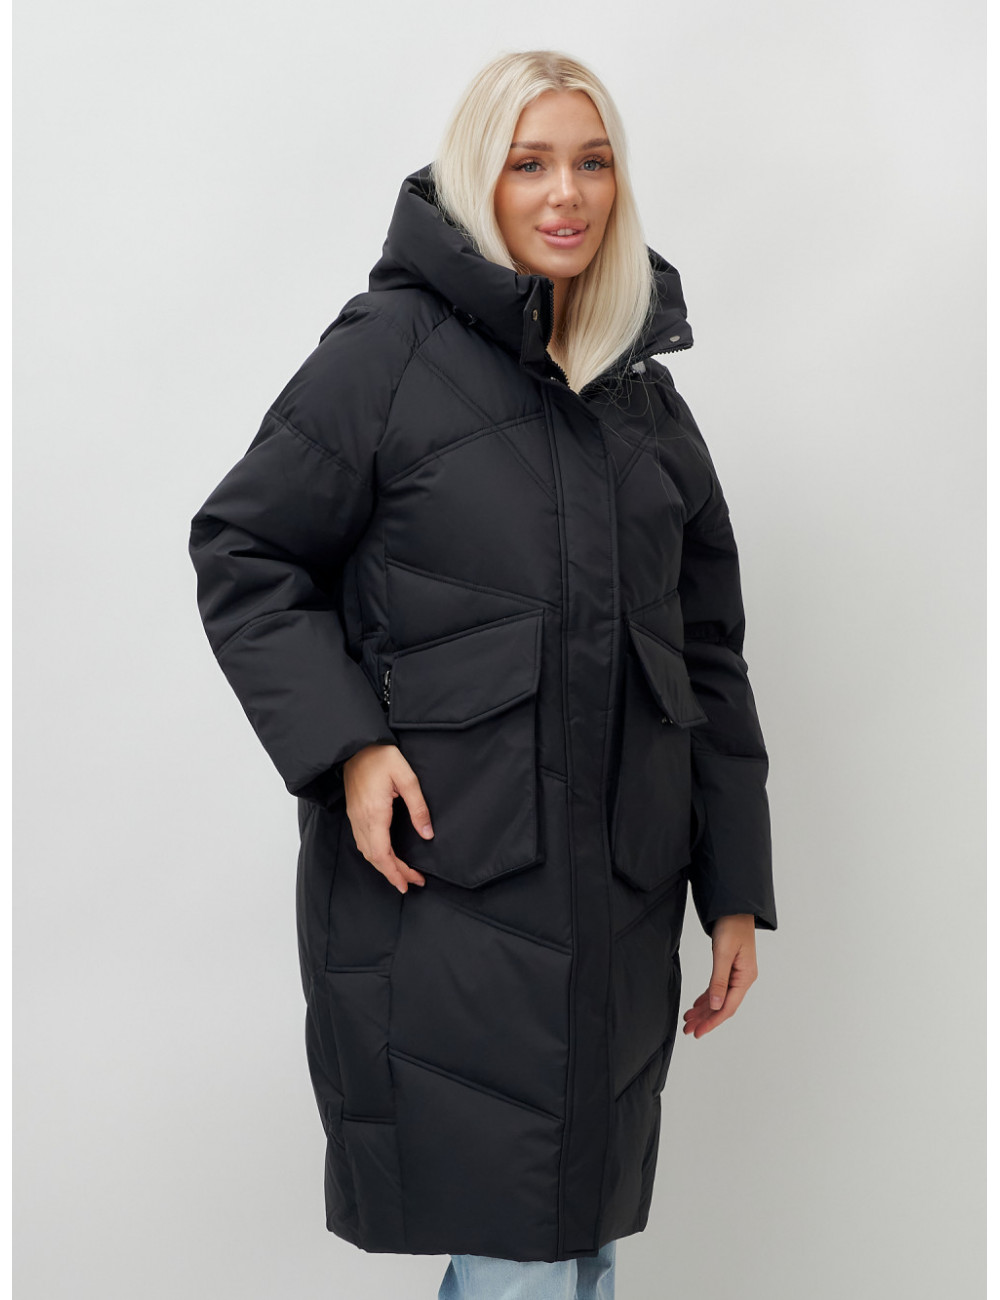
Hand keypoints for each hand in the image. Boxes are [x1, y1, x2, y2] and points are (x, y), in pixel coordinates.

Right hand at [342, 743, 433, 893]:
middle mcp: (361, 819)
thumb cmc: (381, 756)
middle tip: (412, 882)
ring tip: (401, 873)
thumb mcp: (407, 777)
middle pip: (374, 857)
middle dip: (393, 873)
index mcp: (374, 813)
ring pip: (366, 851)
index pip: (383, 854)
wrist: (356, 744)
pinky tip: (385, 855)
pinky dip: (374, 854)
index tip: (409, 883)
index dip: (396, 872)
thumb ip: (418, 807)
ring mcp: (354, 816)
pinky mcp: (353, 812)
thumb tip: (427, 834)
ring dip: (384, 865)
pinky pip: (362, 841)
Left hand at [682, 913, 757, 1038]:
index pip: (728, 1006)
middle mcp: (743, 979)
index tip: (699, 1032)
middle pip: (723, 1006)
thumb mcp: (723, 953)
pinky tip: (697, 1005)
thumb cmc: (732, 926)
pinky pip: (718, 989)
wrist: (734, 907)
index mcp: (745, 977)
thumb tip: (715, 1005)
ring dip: (704, 1010)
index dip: (713, 1021)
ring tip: (689, 1020)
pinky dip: (707, 998)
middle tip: (688, 1030)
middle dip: (706, 1019)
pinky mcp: (730, 968)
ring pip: (719, 998)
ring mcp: (737, 974)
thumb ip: (718, 980)